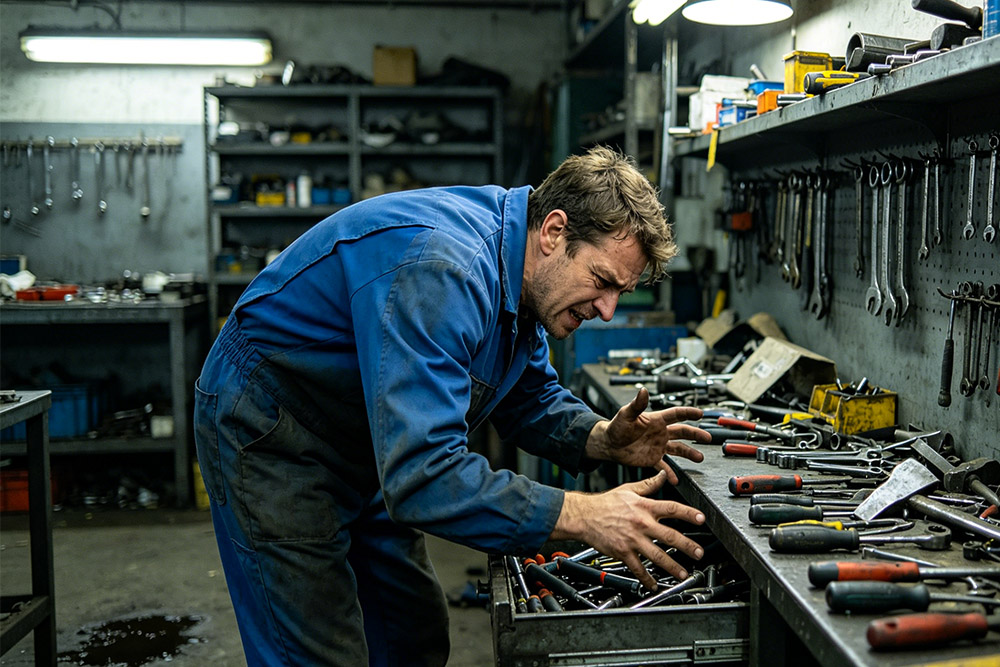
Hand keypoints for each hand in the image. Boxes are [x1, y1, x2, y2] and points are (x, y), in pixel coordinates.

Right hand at [551, 470, 704, 588]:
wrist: (584, 515)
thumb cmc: (605, 503)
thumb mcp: (628, 489)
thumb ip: (649, 484)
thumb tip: (663, 475)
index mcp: (644, 507)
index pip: (671, 509)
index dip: (688, 513)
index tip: (701, 519)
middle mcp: (641, 523)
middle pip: (669, 536)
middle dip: (687, 545)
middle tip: (699, 553)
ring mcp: (632, 540)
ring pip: (657, 555)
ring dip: (672, 566)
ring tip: (683, 573)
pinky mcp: (623, 552)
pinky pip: (638, 568)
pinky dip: (647, 578)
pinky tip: (654, 584)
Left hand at [586, 387, 710, 483]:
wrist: (608, 444)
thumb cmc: (615, 427)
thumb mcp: (626, 414)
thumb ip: (637, 404)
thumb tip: (643, 391)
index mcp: (656, 420)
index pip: (676, 414)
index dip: (688, 413)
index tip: (700, 413)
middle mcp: (660, 433)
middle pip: (682, 432)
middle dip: (696, 434)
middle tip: (707, 438)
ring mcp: (658, 446)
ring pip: (678, 449)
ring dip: (689, 453)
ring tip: (699, 458)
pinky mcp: (652, 459)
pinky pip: (664, 467)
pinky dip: (670, 473)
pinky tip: (676, 479)